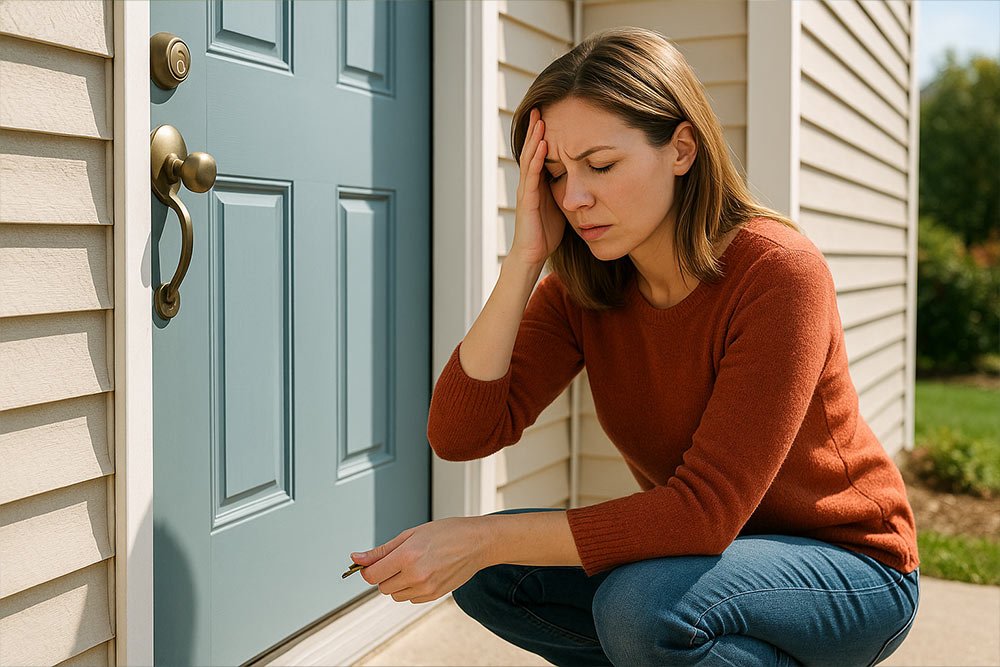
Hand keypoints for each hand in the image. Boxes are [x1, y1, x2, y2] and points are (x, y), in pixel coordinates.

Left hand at [349, 516, 490, 603]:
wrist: (476, 543)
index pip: (372, 575)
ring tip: (413, 565)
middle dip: (384, 575)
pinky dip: (410, 589)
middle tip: (398, 559)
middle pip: (382, 587)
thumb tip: (357, 558)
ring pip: (395, 595)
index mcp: (407, 556)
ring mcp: (426, 588)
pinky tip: (423, 572)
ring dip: (397, 583)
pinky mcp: (434, 596)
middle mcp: (415, 575)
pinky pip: (410, 599)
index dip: (367, 569)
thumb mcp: (410, 534)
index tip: (370, 564)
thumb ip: (382, 550)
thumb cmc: (447, 533)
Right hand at [509, 107, 565, 265]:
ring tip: (540, 119)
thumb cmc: (547, 232)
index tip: (551, 114)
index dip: (544, 134)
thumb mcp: (561, 205)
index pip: (540, 153)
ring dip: (535, 138)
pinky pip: (532, 176)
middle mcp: (530, 183)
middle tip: (541, 106)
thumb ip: (567, 190)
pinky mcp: (528, 201)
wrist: (532, 254)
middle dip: (536, 129)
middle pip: (532, 150)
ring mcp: (527, 191)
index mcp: (539, 183)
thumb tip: (586, 179)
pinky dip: (537, 159)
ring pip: (530, 158)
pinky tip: (543, 145)